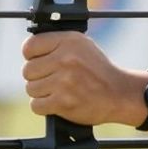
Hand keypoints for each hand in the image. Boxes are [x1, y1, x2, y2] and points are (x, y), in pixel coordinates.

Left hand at [22, 32, 140, 125]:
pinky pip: (36, 105)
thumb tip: (29, 51)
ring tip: (60, 91)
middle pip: (28, 70)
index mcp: (69, 41)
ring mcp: (64, 81)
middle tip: (54, 79)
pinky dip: (45, 107)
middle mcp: (66, 59)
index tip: (41, 62)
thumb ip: (57, 45)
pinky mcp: (63, 102)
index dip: (32, 57)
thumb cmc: (98, 71)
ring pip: (31, 89)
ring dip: (42, 93)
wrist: (120, 94)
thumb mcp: (83, 47)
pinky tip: (59, 102)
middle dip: (38, 77)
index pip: (29, 47)